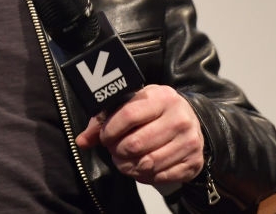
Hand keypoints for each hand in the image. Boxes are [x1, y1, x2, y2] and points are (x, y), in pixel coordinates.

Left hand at [75, 84, 203, 186]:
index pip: (129, 115)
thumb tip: (82, 141)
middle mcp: (179, 118)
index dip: (110, 130)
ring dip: (128, 166)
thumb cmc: (155, 111)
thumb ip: (104, 120)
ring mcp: (189, 141)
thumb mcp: (133, 104)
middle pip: (136, 143)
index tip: (104, 137)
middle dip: (117, 151)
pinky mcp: (194, 161)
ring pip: (147, 163)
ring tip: (123, 161)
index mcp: (162, 97)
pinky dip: (145, 176)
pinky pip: (161, 176)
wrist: (190, 119)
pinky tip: (140, 168)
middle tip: (114, 150)